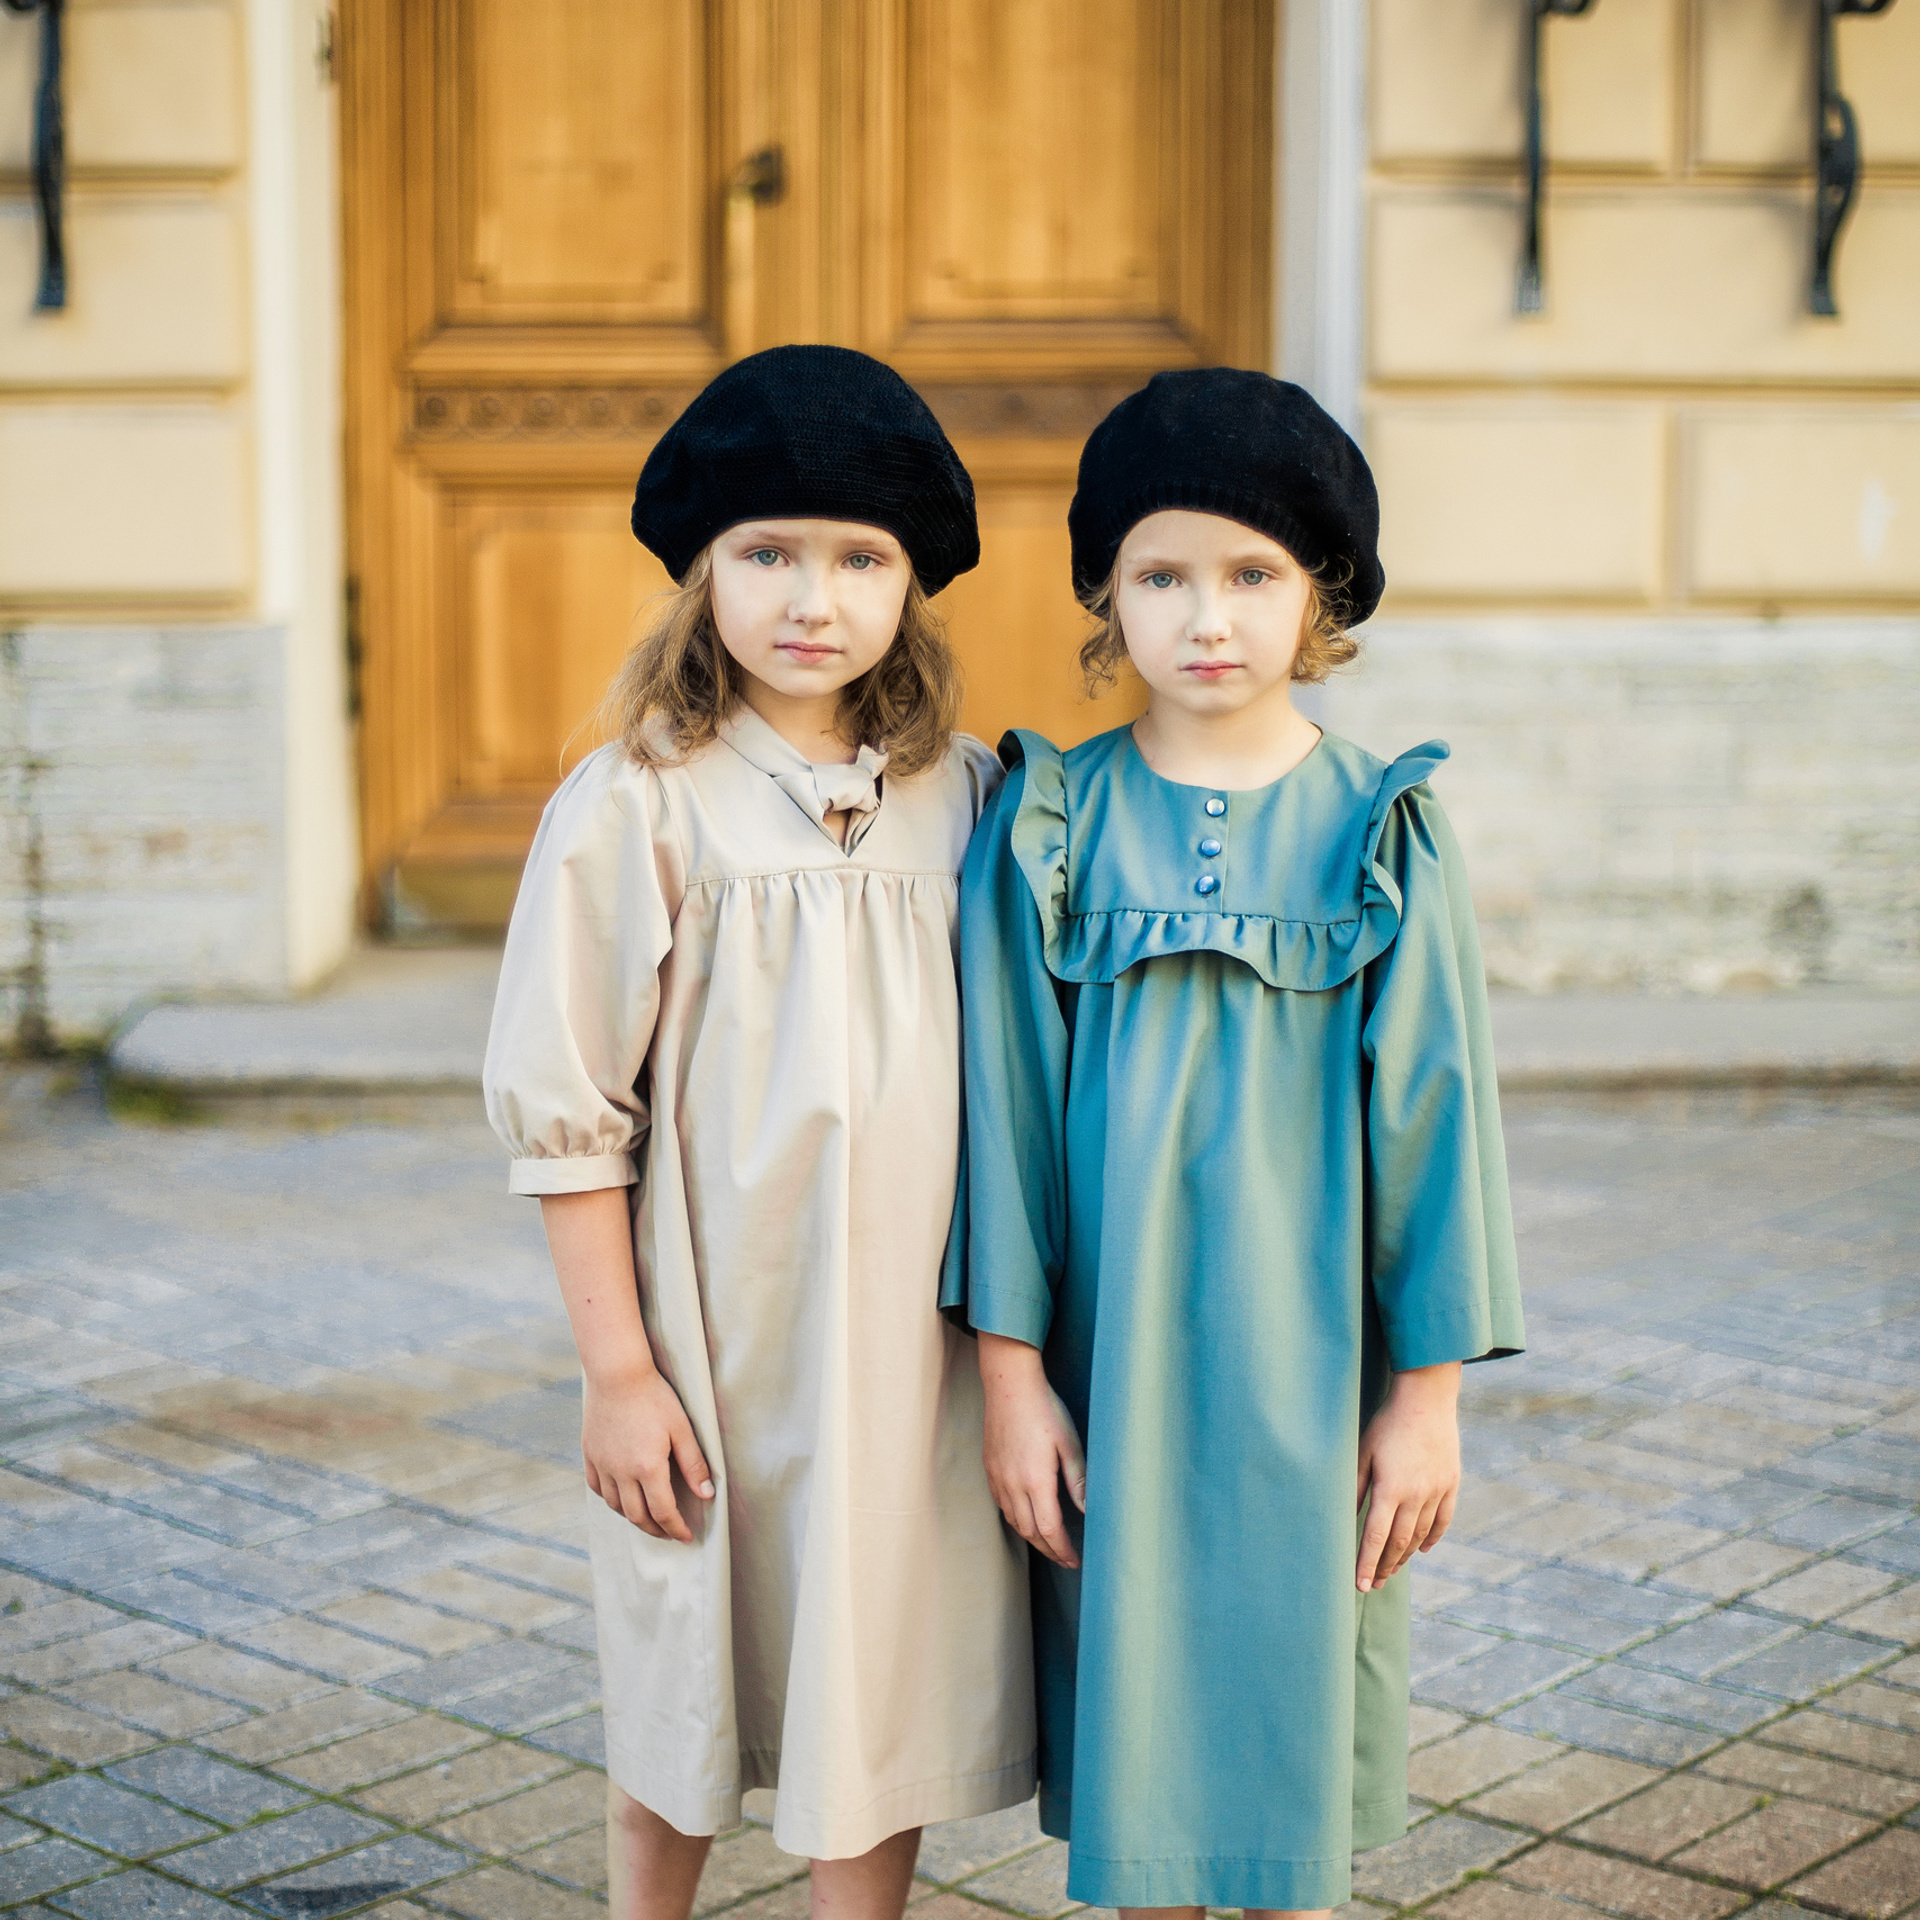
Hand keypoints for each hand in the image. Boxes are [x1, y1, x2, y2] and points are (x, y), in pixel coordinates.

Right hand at [582, 1362, 714, 1543]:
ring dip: (633, 1517)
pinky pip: (598, 1488)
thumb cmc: (654, 1398)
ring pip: (616, 1506)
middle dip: (656, 1530)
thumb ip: (694, 1465)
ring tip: (649, 1517)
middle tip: (669, 1532)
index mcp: (647, 1468)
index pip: (663, 1512)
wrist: (617, 1374)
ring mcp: (602, 1464)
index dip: (676, 1528)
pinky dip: (611, 1499)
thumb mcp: (682, 1429)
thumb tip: (706, 1495)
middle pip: (637, 1516)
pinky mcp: (590, 1455)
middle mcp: (622, 1472)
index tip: (686, 1537)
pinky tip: (622, 1497)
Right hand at [978, 1332, 1085, 1568]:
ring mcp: (998, 1477)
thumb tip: (1087, 1510)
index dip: (1063, 1550)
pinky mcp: (990, 1467)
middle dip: (1050, 1550)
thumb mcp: (1069, 1442)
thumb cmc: (1045, 1409)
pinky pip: (1002, 1505)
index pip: (1050, 1530)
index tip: (1075, 1560)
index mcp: (1035, 1481)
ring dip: (1033, 1538)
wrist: (1009, 1384)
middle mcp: (1013, 1484)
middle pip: (1031, 1532)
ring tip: (1050, 1544)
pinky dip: (1016, 1519)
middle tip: (1066, 1560)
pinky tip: (1027, 1517)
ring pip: (1014, 1521)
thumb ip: (1078, 1478)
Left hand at [1356, 1362, 1461, 1591]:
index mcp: (1390, 1489)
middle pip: (1399, 1543)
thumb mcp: (1362, 1452)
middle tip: (1373, 1584)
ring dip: (1405, 1557)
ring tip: (1391, 1570)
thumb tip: (1342, 1518)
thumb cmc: (1387, 1424)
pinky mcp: (1451, 1485)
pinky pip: (1443, 1521)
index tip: (1359, 1585)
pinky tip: (1420, 1550)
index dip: (1366, 1563)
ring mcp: (1437, 1491)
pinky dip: (1431, 1539)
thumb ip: (1354, 1487)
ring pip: (1421, 1536)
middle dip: (1384, 1566)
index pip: (1375, 1537)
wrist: (1427, 1400)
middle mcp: (1416, 1495)